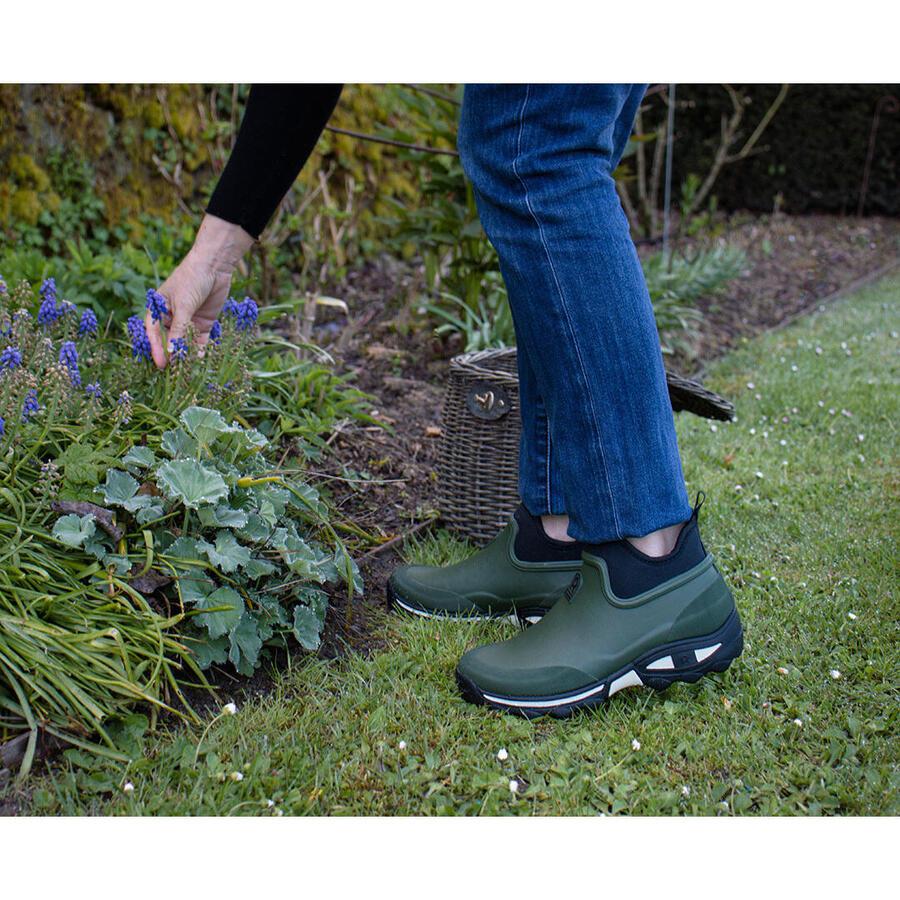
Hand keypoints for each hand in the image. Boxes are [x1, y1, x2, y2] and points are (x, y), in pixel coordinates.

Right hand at [146, 214, 253, 367]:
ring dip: (187, 355)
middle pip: (169, 341)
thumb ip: (179, 329)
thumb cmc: (191, 278)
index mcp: (158, 310)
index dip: (157, 349)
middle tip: (174, 373)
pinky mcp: (204, 324)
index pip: (154, 334)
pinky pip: (200, 341)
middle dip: (172, 355)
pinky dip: (201, 350)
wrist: (215, 265)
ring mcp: (187, 322)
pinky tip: (203, 359)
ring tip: (189, 369)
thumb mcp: (183, 304)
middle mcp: (171, 318)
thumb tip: (174, 353)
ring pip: (185, 343)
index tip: (161, 365)